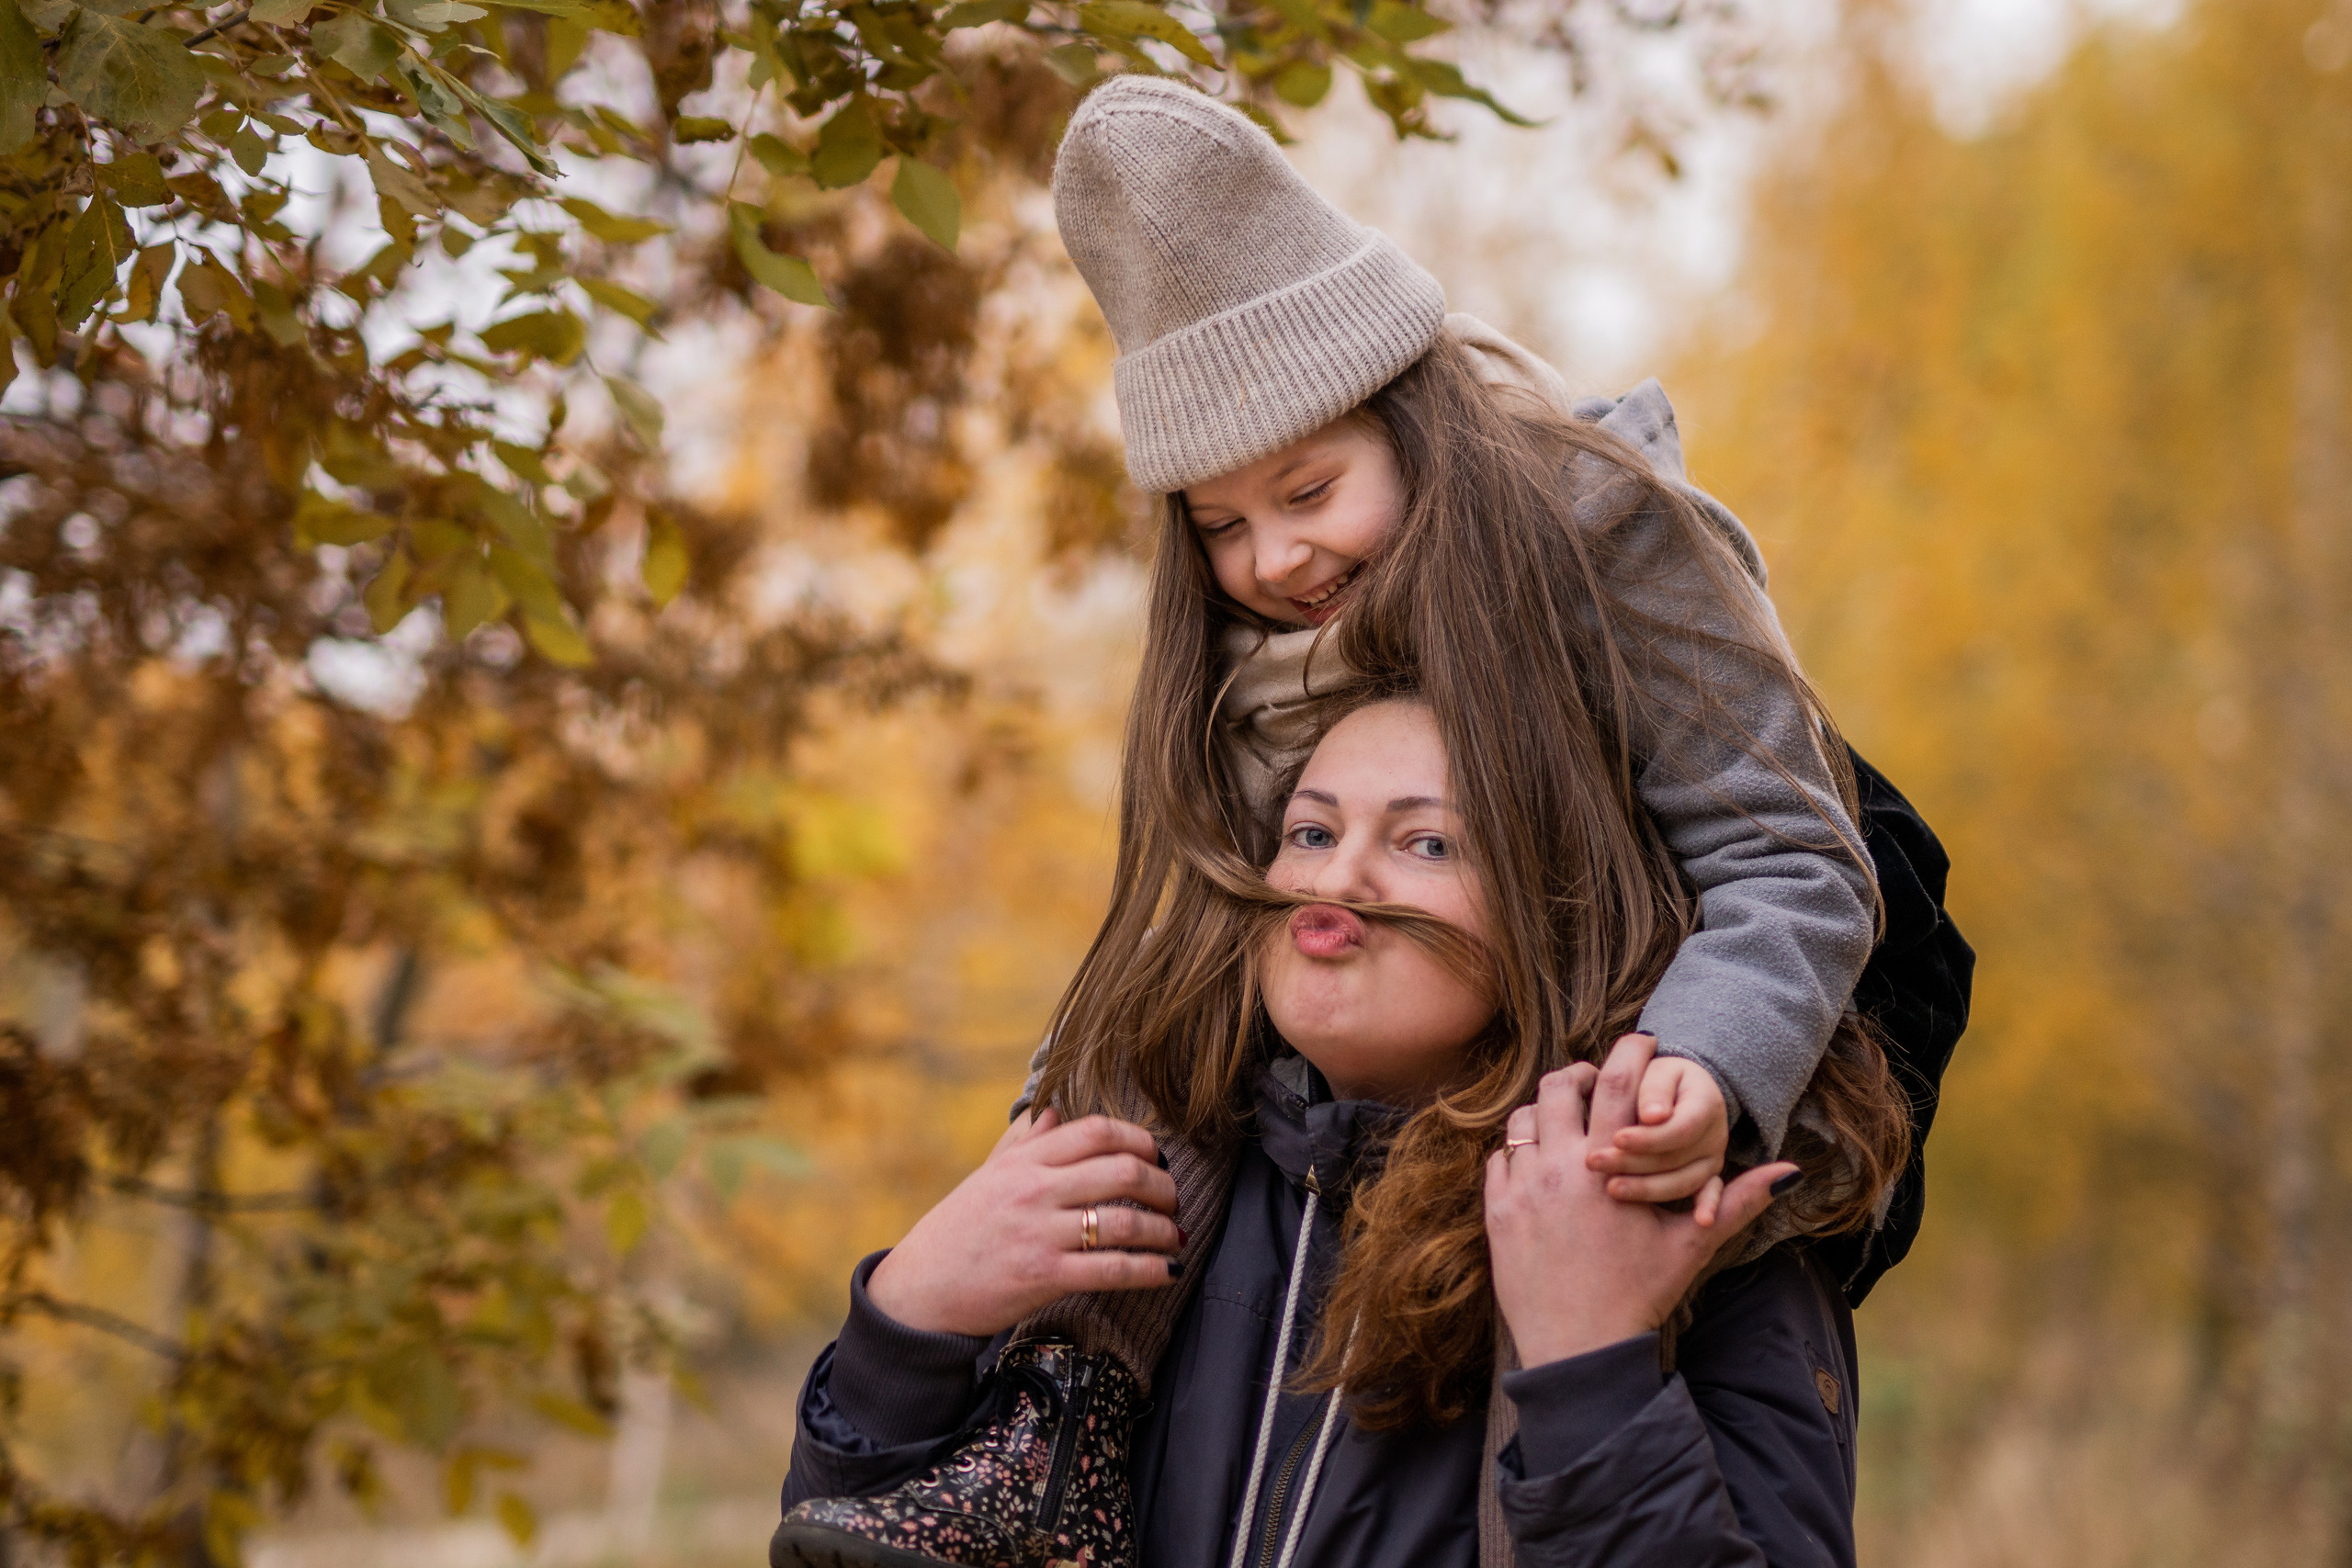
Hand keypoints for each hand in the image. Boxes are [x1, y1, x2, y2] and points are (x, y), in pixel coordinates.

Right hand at [865, 1109, 1182, 1336]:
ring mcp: (1040, 1233)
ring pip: (1126, 1221)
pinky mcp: (1045, 1276)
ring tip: (1175, 1235)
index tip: (1156, 1156)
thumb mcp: (986, 1177)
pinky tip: (1168, 1270)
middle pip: (1122, 1170)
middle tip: (1173, 1198)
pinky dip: (1151, 1269)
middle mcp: (1035, 1190)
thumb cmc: (956, 1232)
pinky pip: (1114, 1269)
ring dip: (1164, 1229)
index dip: (1139, 1139)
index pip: (1096, 1131)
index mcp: (1023, 1162)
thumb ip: (1022, 1143)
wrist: (919, 1290)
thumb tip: (1053, 1111)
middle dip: (1162, 1184)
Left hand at [1485, 1033, 1793, 1367]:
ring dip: (1545, 1113)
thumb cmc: (1640, 1295)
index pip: (1618, 1081)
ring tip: (1568, 1124)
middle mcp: (1561, 1167)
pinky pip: (1500, 1158)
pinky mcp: (1497, 1211)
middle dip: (1581, 1074)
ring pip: (1524, 1119)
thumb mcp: (1692, 1245)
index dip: (1630, 1051)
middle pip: (1558, 1085)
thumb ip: (1739, 1201)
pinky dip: (1519, 1152)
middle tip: (1598, 1083)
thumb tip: (1791, 1172)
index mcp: (1611, 1166)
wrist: (1581, 1348)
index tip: (1641, 1043)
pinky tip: (1541, 1165)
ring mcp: (1522, 1188)